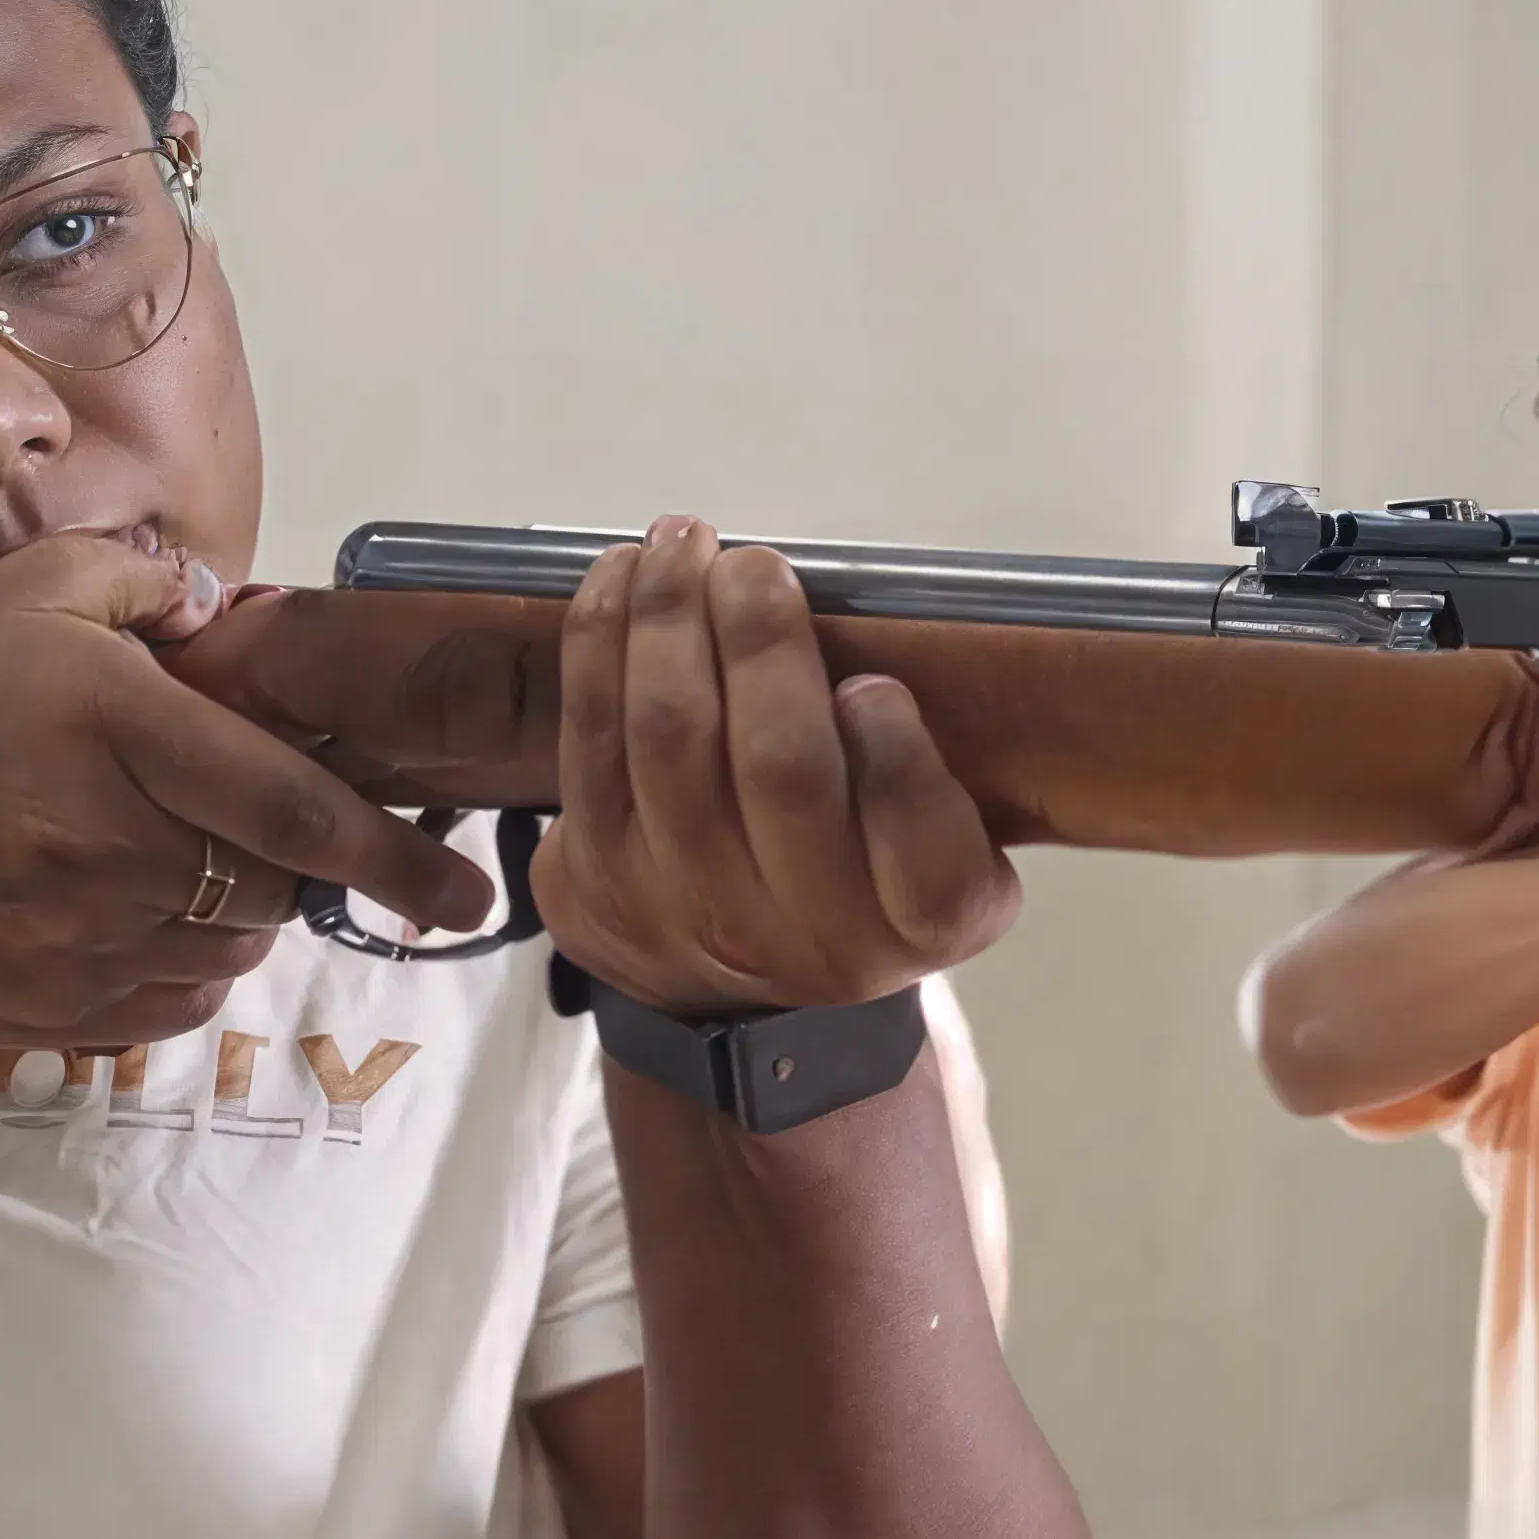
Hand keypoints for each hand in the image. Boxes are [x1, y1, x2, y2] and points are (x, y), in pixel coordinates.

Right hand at [0, 531, 493, 1046]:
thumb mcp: (34, 592)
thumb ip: (149, 584)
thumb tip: (231, 609)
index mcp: (120, 733)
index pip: (294, 812)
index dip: (395, 858)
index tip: (466, 890)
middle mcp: (101, 847)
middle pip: (269, 892)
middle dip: (283, 867)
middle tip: (225, 825)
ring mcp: (65, 942)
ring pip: (224, 955)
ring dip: (227, 918)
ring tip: (155, 862)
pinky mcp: (35, 1009)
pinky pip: (163, 1011)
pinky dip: (176, 972)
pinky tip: (126, 918)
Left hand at [534, 521, 1019, 1021]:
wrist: (746, 996)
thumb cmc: (862, 886)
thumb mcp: (950, 860)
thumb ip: (934, 786)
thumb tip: (865, 690)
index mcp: (921, 921)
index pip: (919, 842)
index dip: (895, 756)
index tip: (872, 685)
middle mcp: (803, 939)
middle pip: (780, 769)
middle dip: (764, 643)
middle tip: (759, 565)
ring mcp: (684, 912)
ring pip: (670, 739)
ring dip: (670, 619)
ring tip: (683, 543)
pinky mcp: (591, 882)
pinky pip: (587, 742)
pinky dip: (600, 643)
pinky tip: (622, 580)